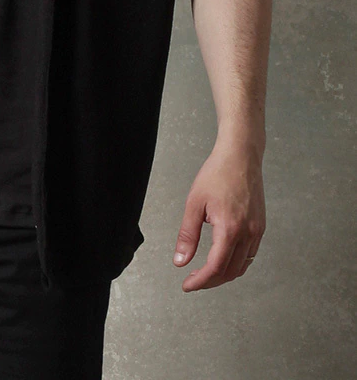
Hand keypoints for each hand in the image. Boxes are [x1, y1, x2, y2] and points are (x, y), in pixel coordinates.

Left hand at [172, 140, 265, 290]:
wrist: (241, 156)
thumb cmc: (217, 174)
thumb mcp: (194, 203)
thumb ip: (188, 235)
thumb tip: (180, 261)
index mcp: (230, 229)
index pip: (215, 267)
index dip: (200, 281)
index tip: (187, 285)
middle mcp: (248, 233)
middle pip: (230, 272)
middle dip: (210, 281)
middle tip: (193, 281)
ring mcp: (257, 230)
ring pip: (242, 266)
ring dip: (224, 274)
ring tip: (205, 273)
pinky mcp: (260, 226)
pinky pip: (250, 255)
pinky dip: (236, 263)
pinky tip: (223, 258)